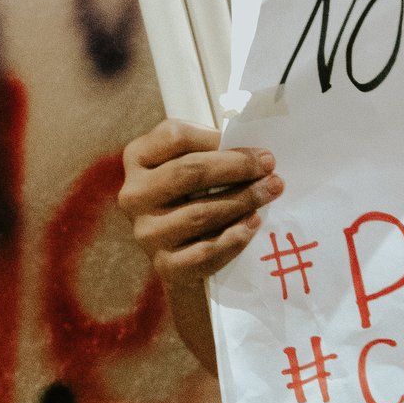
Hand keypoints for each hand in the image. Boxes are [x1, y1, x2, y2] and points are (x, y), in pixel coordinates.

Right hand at [118, 119, 283, 364]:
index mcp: (138, 158)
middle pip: (188, 173)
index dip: (216, 139)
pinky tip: (253, 224)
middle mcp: (133, 195)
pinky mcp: (165, 265)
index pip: (174, 137)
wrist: (184, 255)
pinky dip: (234, 238)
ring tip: (270, 192)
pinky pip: (205, 252)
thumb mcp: (192, 163)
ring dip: (242, 201)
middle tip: (270, 168)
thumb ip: (211, 150)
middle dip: (237, 168)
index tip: (254, 148)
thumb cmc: (193, 195)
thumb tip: (254, 155)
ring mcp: (146, 233)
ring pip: (200, 213)